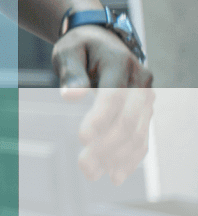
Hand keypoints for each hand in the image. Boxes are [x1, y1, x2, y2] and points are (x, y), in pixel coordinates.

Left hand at [53, 25, 153, 184]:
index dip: (99, 118)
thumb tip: (70, 96)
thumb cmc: (80, 46)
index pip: (113, 96)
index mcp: (121, 63)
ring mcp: (146, 98)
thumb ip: (72, 73)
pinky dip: (130, 157)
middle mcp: (140, 82)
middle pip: (128, 120)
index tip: (82, 138)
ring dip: (116, 158)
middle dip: (106, 146)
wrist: (102, 41)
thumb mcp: (69, 51)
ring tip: (92, 174)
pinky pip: (142, 137)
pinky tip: (115, 174)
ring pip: (137, 133)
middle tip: (84, 166)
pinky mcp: (145, 111)